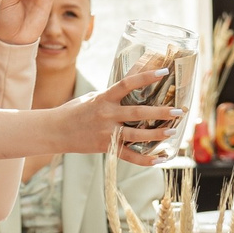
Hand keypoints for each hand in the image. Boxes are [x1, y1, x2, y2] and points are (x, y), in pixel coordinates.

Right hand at [64, 68, 179, 162]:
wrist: (55, 131)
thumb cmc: (75, 111)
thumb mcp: (93, 96)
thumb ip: (113, 92)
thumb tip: (134, 78)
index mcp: (104, 98)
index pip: (127, 84)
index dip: (146, 77)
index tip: (164, 72)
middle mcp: (107, 115)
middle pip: (138, 113)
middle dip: (160, 112)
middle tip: (178, 111)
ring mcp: (107, 133)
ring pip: (136, 134)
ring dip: (156, 134)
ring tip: (173, 132)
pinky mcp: (106, 147)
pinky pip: (129, 155)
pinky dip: (145, 159)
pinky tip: (159, 159)